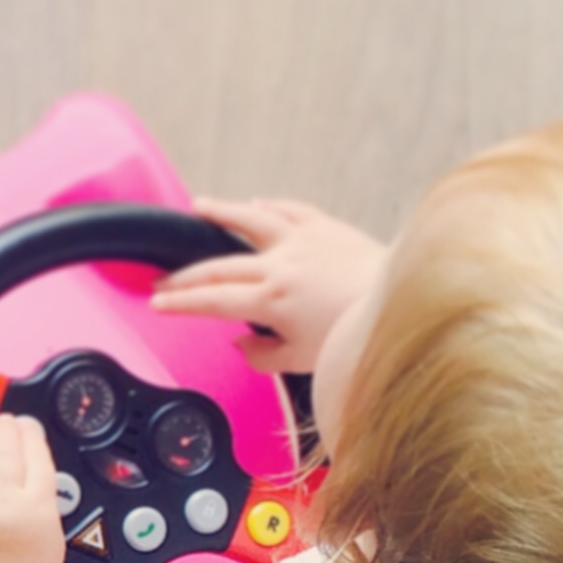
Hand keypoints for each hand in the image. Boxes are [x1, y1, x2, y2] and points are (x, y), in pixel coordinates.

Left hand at [0, 414, 63, 562]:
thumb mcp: (50, 533)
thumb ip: (38, 498)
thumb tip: (26, 469)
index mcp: (36, 505)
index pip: (35, 454)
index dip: (29, 434)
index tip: (24, 425)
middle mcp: (1, 503)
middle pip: (5, 449)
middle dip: (6, 430)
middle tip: (4, 425)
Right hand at [150, 197, 386, 372]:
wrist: (406, 305)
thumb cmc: (356, 336)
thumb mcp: (301, 359)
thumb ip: (262, 355)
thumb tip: (242, 345)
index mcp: (272, 299)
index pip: (212, 299)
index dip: (179, 303)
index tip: (156, 304)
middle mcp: (282, 264)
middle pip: (220, 265)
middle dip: (185, 274)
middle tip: (162, 279)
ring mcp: (305, 241)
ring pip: (252, 220)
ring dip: (221, 213)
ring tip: (198, 208)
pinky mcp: (329, 228)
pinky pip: (291, 210)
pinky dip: (269, 206)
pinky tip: (255, 203)